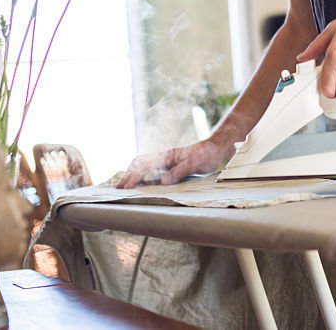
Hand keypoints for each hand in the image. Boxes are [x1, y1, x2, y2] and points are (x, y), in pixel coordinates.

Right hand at [116, 136, 234, 188]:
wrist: (218, 146)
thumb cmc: (207, 154)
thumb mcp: (195, 164)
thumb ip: (179, 172)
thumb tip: (163, 181)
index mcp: (167, 155)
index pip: (145, 166)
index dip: (134, 177)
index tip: (126, 187)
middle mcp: (164, 157)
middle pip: (140, 163)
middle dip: (128, 175)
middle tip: (118, 189)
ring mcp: (167, 160)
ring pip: (144, 165)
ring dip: (133, 175)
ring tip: (124, 187)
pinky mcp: (171, 164)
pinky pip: (152, 169)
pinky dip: (142, 175)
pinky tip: (141, 183)